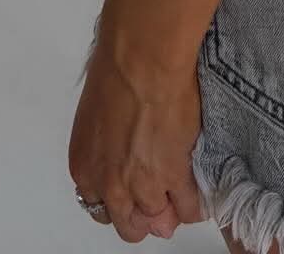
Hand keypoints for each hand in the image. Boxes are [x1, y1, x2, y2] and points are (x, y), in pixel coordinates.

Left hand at [67, 24, 206, 240]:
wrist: (141, 59)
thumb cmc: (115, 69)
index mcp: (86, 168)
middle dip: (142, 215)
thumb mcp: (96, 113)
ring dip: (169, 209)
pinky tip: (197, 191)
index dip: (121, 200)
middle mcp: (110, 185)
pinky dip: (194, 204)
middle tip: (156, 199)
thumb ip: (105, 142)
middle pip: (128, 224)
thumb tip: (124, 143)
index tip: (132, 193)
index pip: (100, 207)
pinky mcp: (175, 176)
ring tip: (179, 191)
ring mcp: (144, 186)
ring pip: (159, 222)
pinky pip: (188, 208)